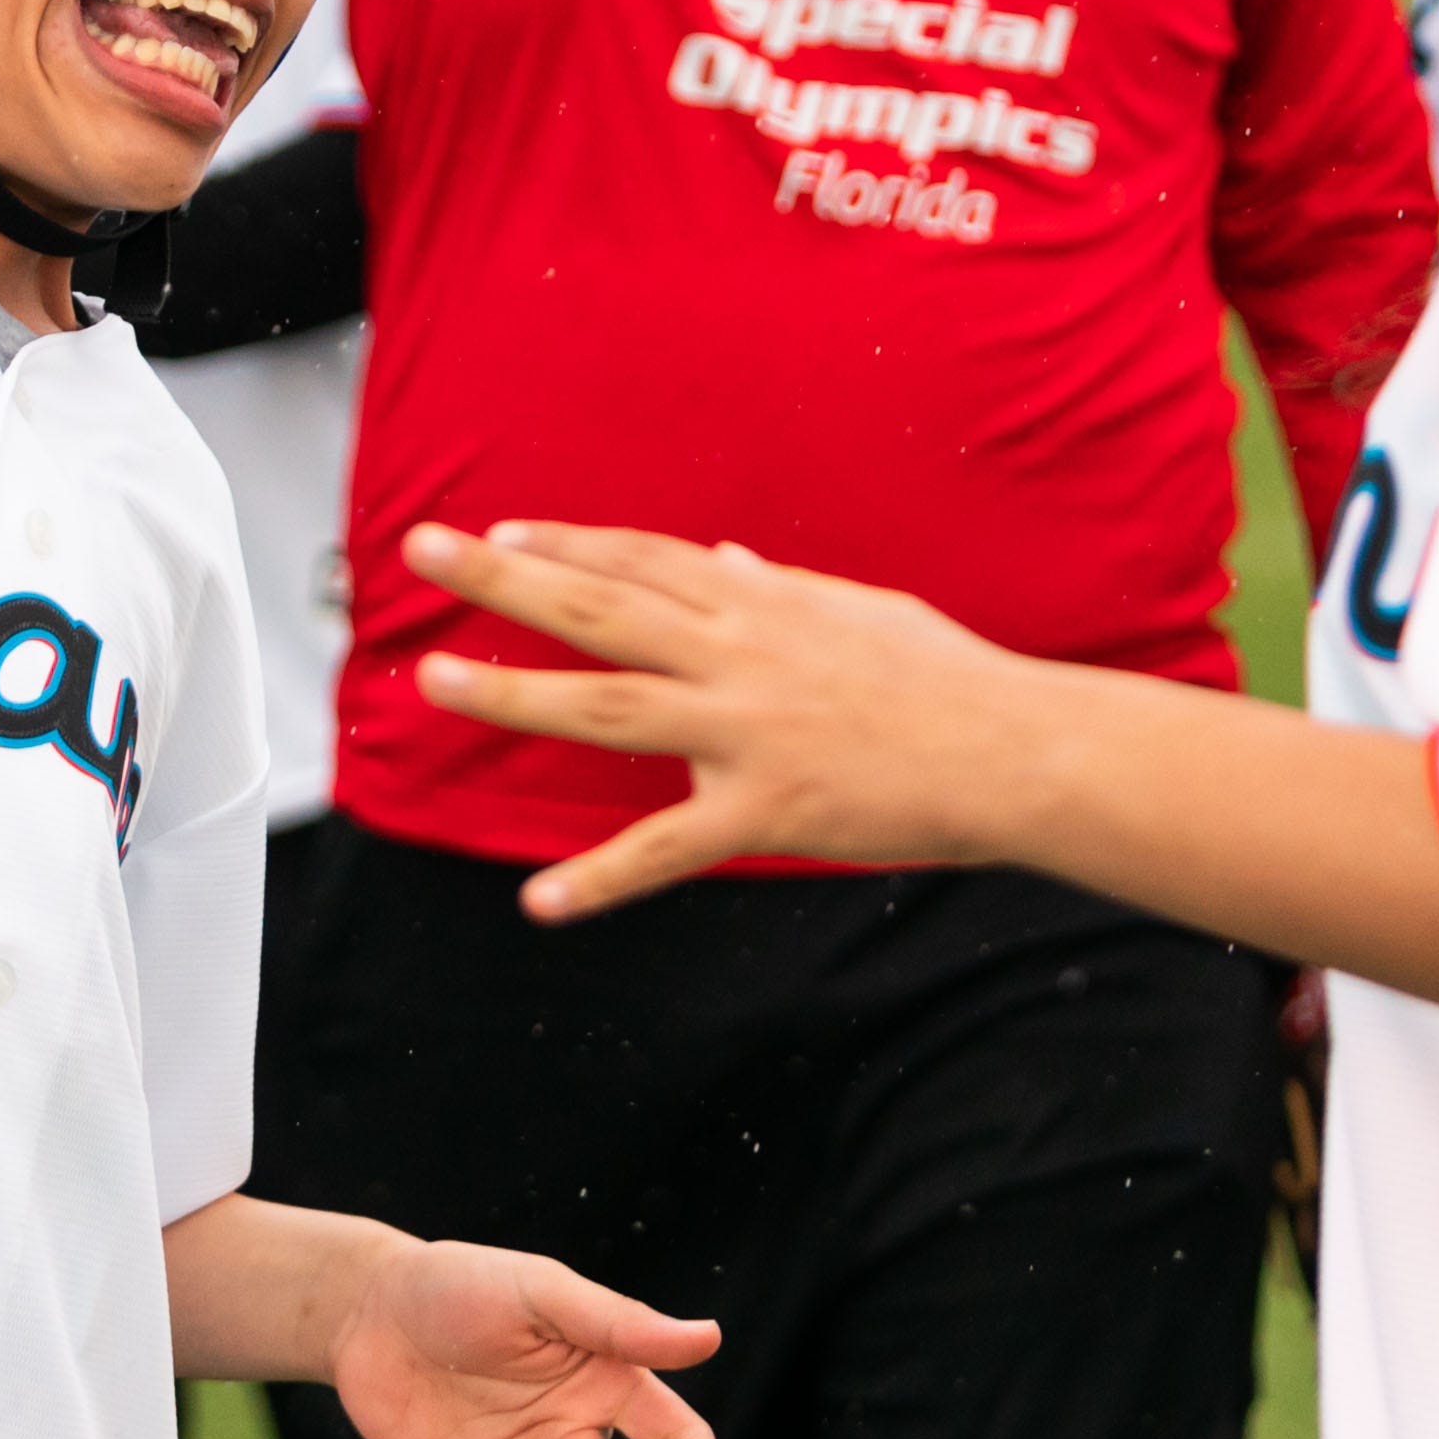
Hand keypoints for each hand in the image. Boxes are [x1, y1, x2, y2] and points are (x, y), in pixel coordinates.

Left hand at [410, 519, 1043, 916]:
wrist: (1016, 749)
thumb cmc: (948, 678)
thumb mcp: (862, 609)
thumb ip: (783, 588)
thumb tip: (730, 556)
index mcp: (763, 603)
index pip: (643, 560)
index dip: (567, 545)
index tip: (501, 535)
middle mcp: (741, 653)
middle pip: (600, 607)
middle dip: (504, 576)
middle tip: (422, 546)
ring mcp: (747, 731)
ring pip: (610, 705)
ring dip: (516, 692)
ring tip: (436, 679)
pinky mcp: (767, 811)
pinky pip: (668, 852)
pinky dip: (600, 881)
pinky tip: (539, 903)